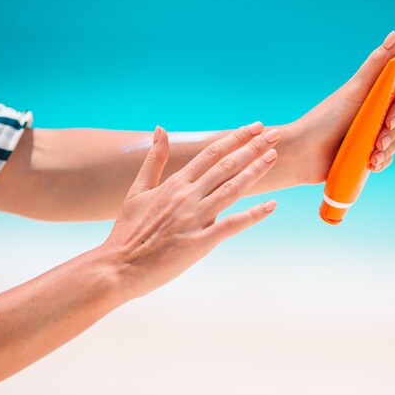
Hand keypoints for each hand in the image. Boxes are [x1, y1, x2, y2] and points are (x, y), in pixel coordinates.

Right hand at [100, 122, 279, 299]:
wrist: (118, 267)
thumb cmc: (127, 231)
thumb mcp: (138, 190)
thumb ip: (153, 160)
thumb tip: (160, 128)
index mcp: (175, 184)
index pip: (211, 154)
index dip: (235, 138)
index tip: (255, 127)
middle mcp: (187, 196)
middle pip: (226, 166)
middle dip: (253, 148)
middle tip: (276, 134)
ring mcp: (194, 219)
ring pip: (231, 189)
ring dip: (255, 171)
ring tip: (274, 156)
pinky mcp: (199, 242)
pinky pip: (231, 226)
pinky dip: (253, 215)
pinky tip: (271, 206)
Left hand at [287, 31, 394, 181]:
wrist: (304, 153)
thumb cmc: (325, 120)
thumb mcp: (353, 91)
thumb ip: (375, 65)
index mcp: (375, 95)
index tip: (387, 120)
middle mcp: (376, 113)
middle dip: (393, 133)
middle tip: (376, 143)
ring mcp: (372, 135)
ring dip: (388, 151)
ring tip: (371, 158)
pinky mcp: (368, 156)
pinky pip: (388, 159)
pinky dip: (382, 163)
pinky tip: (370, 166)